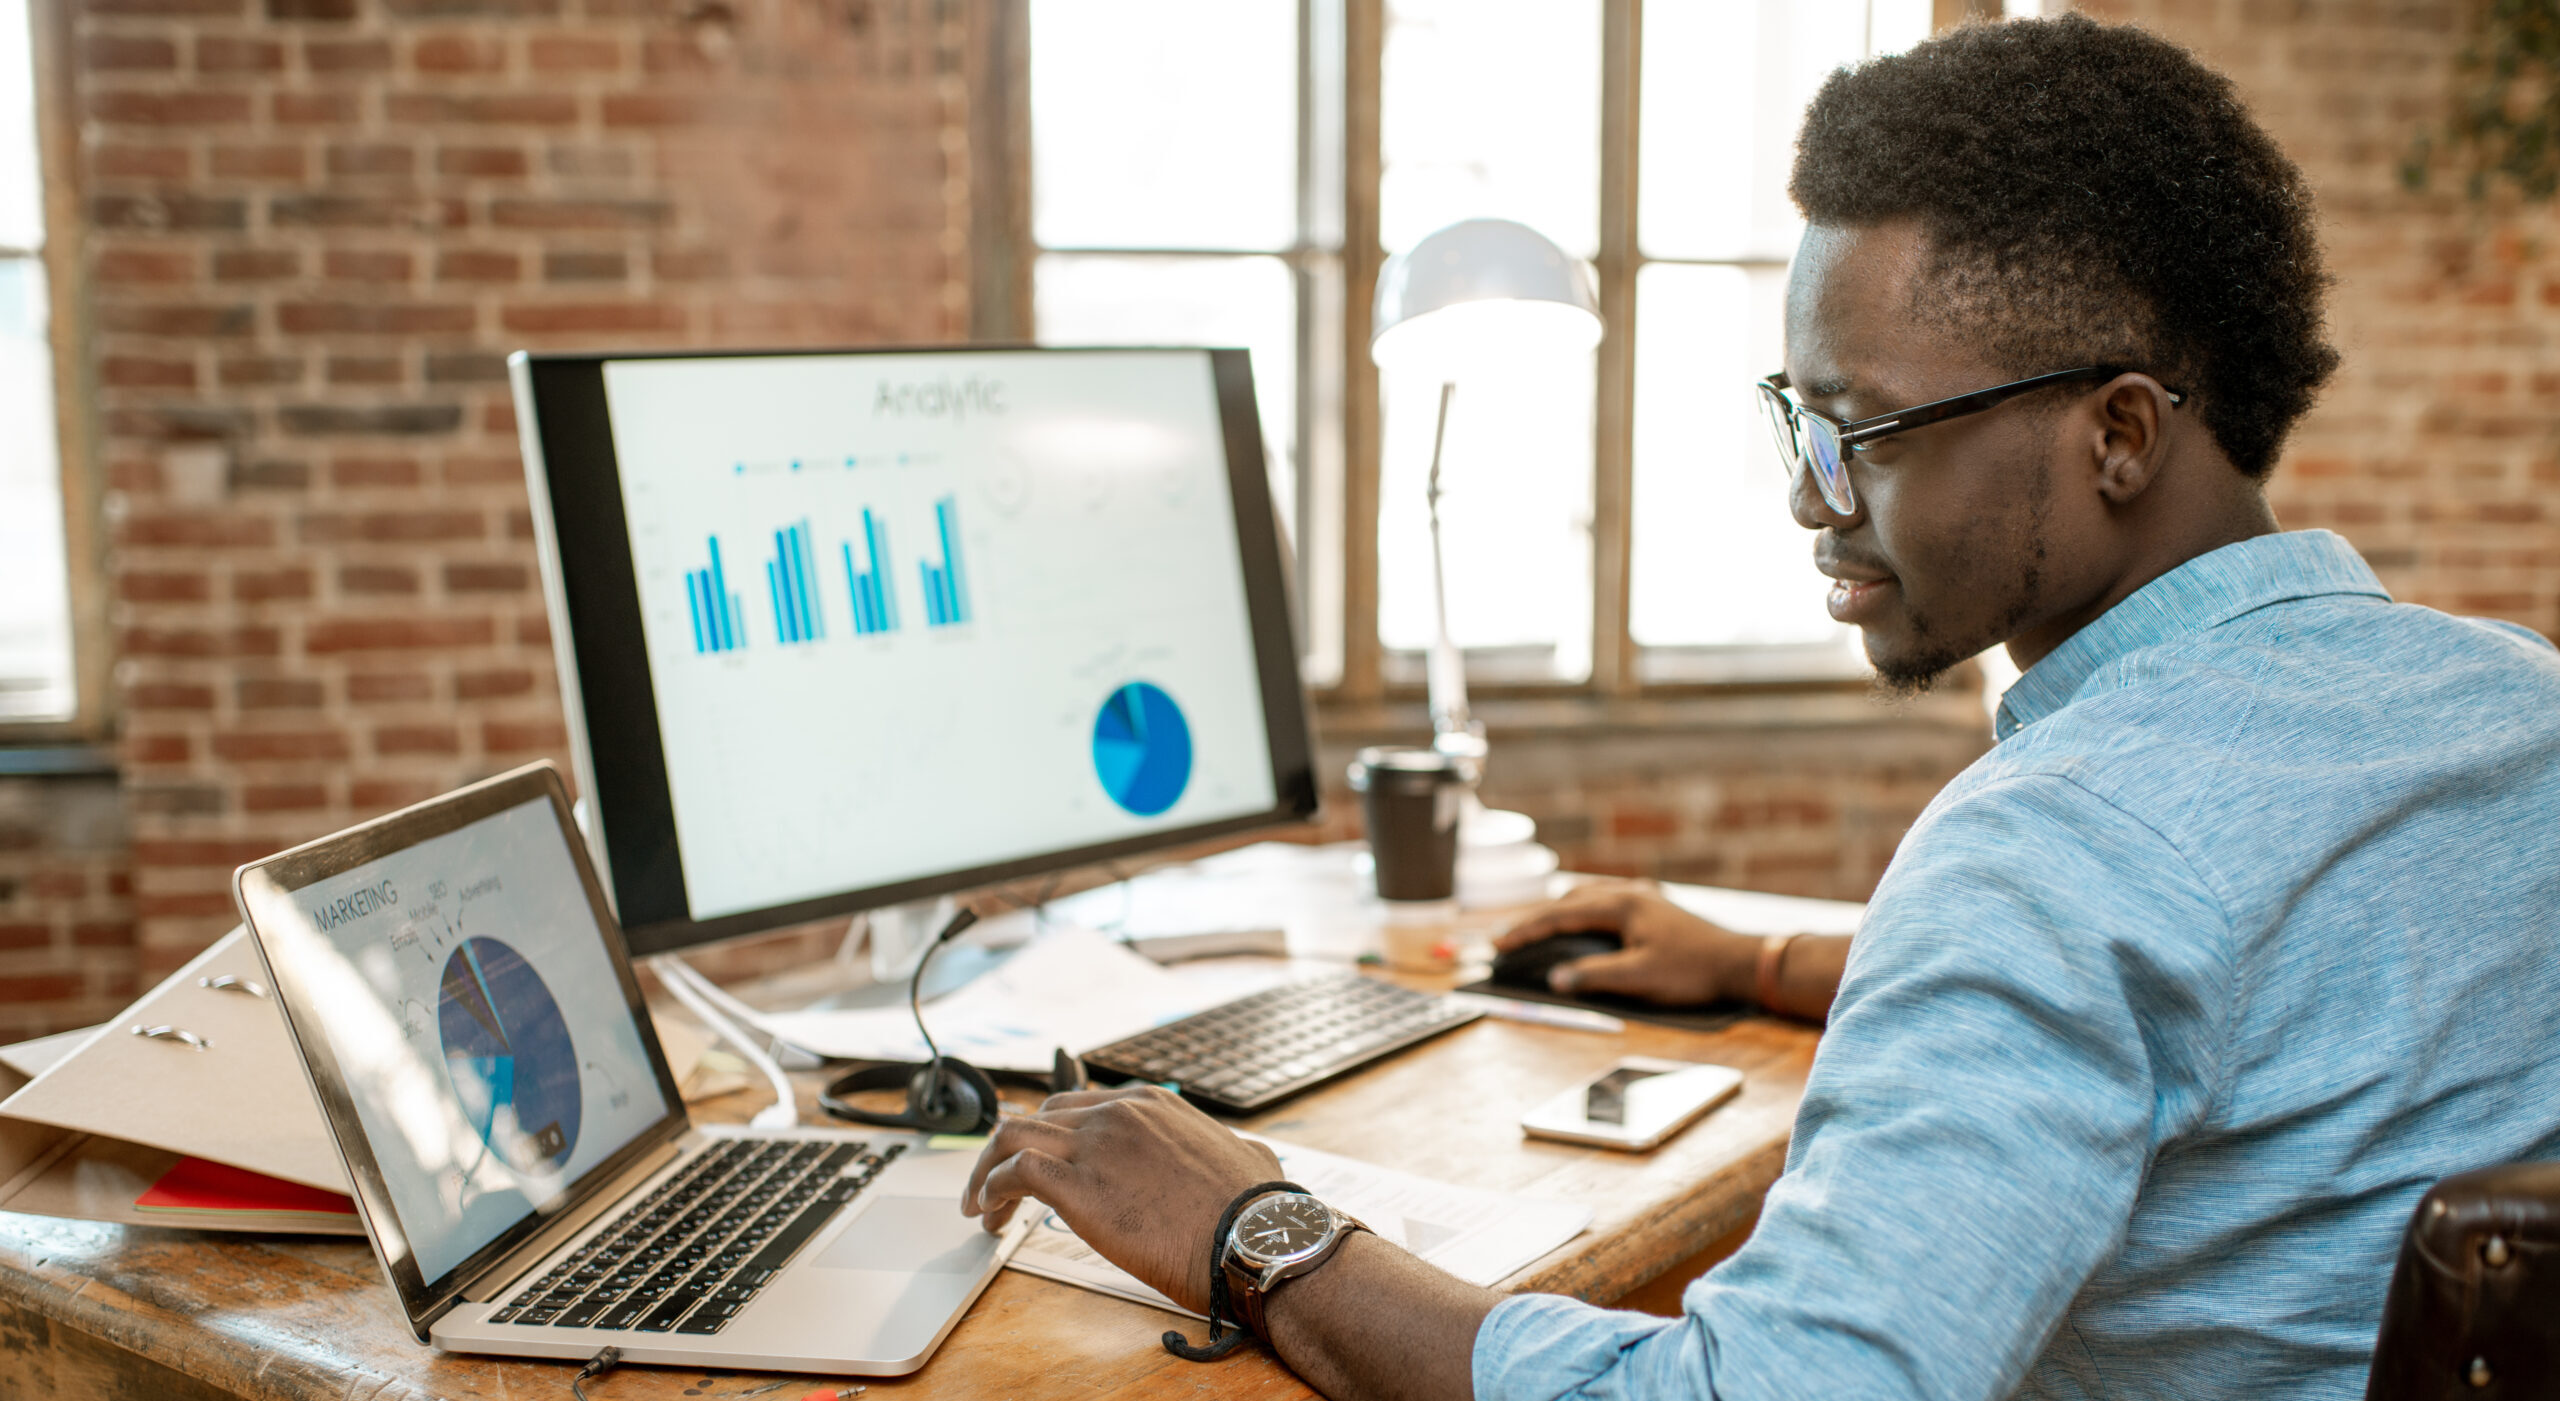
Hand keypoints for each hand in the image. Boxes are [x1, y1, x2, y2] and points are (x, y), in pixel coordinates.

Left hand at [961, 1085, 1282, 1314]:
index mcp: (1150, 1104)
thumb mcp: (1247, 1156)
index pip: (1077, 1107)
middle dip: (1011, 1152)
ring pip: (1013, 1136)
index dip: (1050, 1136)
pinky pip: (1013, 1172)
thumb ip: (1228, 1149)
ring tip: (981, 1205)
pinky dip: (990, 1190)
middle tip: (1000, 1188)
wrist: (1254, 1239)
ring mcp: (1095, 1145)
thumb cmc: (1256, 1212)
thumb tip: (1246, 1158)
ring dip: (987, 1170)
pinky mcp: (1078, 1185)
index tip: (1039, 1164)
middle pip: (1038, 1117)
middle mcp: (1118, 1113)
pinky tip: (990, 1214)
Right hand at [1492, 882, 1758, 1005]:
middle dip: (1537, 919)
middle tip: (1509, 939)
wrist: (1740, 963)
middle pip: (1569, 900)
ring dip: (1559, 912)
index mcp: (1621, 904)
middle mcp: (1630, 892)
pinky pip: (1607, 901)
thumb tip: (1554, 978)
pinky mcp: (1656, 907)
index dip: (1526, 932)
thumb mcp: (1639, 978)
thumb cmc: (1693, 971)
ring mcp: (1644, 897)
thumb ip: (1594, 976)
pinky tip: (1585, 922)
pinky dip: (1584, 911)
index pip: (1560, 916)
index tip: (1498, 945)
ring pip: (1588, 897)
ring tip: (1538, 929)